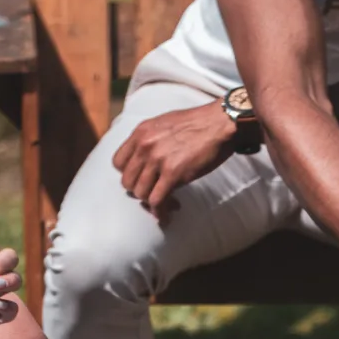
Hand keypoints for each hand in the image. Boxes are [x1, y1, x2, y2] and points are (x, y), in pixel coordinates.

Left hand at [112, 103, 238, 222]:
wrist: (220, 124)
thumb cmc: (198, 123)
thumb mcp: (164, 123)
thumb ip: (151, 139)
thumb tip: (147, 158)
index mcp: (141, 133)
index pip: (118, 163)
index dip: (129, 175)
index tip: (141, 180)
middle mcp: (144, 146)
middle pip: (128, 181)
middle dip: (140, 192)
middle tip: (155, 194)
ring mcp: (157, 160)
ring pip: (141, 193)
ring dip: (152, 204)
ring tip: (167, 204)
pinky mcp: (173, 174)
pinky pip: (157, 201)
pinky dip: (161, 212)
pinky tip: (167, 215)